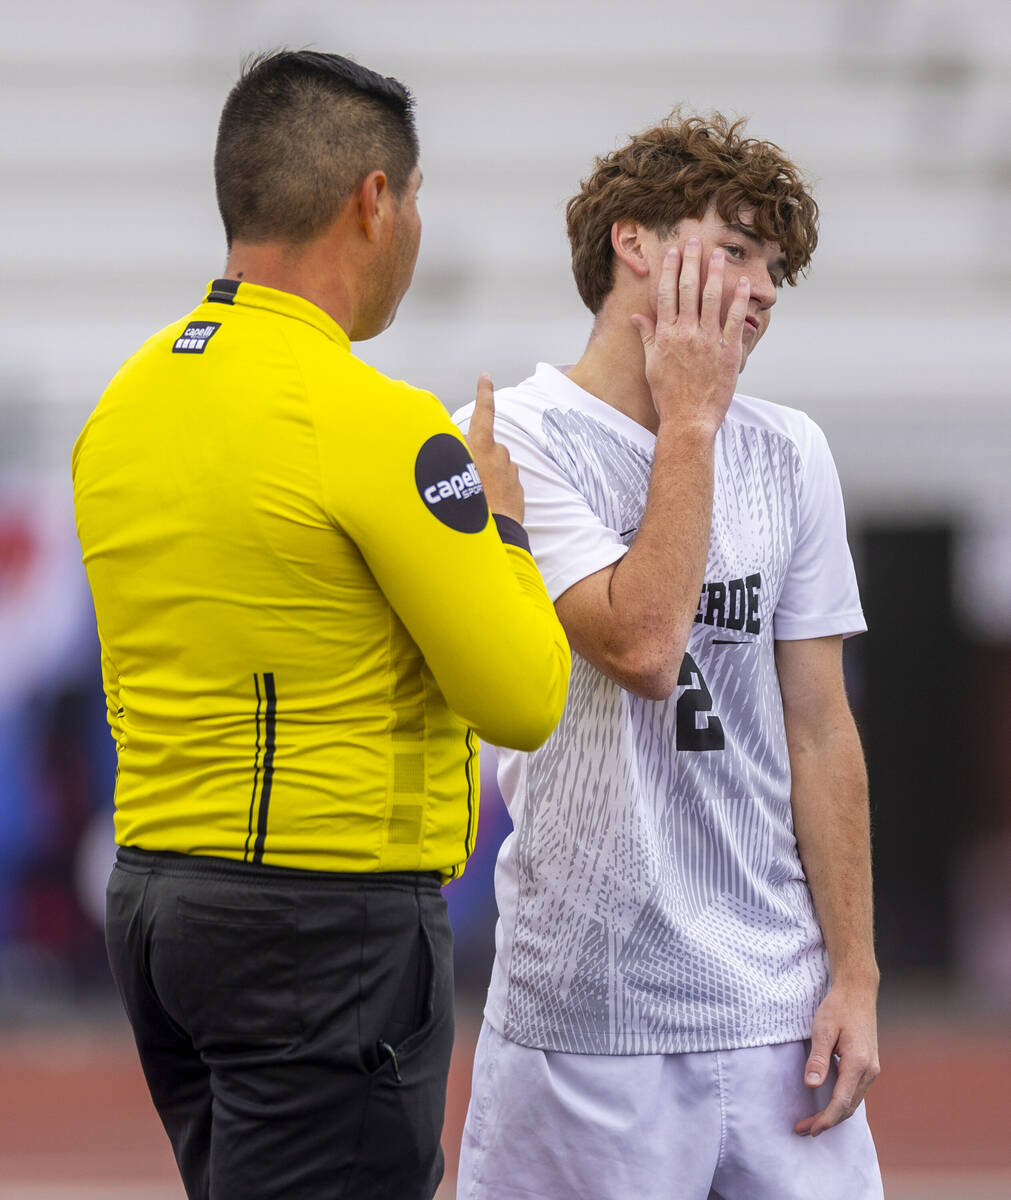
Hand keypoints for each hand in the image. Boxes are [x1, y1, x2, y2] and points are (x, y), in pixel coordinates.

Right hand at [464, 373, 523, 523]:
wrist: (494, 536)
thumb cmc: (468, 507)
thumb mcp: (450, 476)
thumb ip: (452, 455)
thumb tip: (452, 446)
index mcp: (482, 447)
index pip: (483, 413)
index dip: (484, 394)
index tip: (486, 378)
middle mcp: (500, 454)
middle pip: (485, 447)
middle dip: (476, 457)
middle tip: (462, 479)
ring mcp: (511, 472)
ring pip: (496, 466)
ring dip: (486, 476)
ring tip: (474, 497)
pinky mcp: (518, 489)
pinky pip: (504, 483)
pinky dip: (496, 490)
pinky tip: (487, 505)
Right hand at [629, 239, 749, 434]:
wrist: (688, 420)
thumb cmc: (668, 396)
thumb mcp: (652, 365)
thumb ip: (648, 337)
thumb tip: (637, 317)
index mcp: (665, 336)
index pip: (666, 294)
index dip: (669, 270)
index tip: (673, 252)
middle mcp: (685, 334)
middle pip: (687, 289)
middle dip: (691, 262)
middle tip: (695, 240)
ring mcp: (707, 341)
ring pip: (711, 298)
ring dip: (715, 272)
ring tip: (719, 253)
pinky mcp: (728, 351)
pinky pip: (735, 319)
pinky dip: (739, 299)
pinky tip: (743, 282)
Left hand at [795, 984, 880, 1136]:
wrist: (858, 991)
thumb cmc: (837, 1007)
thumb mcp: (823, 1029)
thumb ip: (818, 1058)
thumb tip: (812, 1086)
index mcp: (858, 1062)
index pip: (841, 1102)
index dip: (825, 1119)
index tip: (809, 1129)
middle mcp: (869, 1070)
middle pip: (848, 1107)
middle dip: (826, 1122)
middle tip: (803, 1130)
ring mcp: (872, 1069)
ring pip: (853, 1102)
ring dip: (834, 1114)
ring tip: (812, 1122)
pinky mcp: (869, 1066)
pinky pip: (855, 1092)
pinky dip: (841, 1103)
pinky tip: (827, 1105)